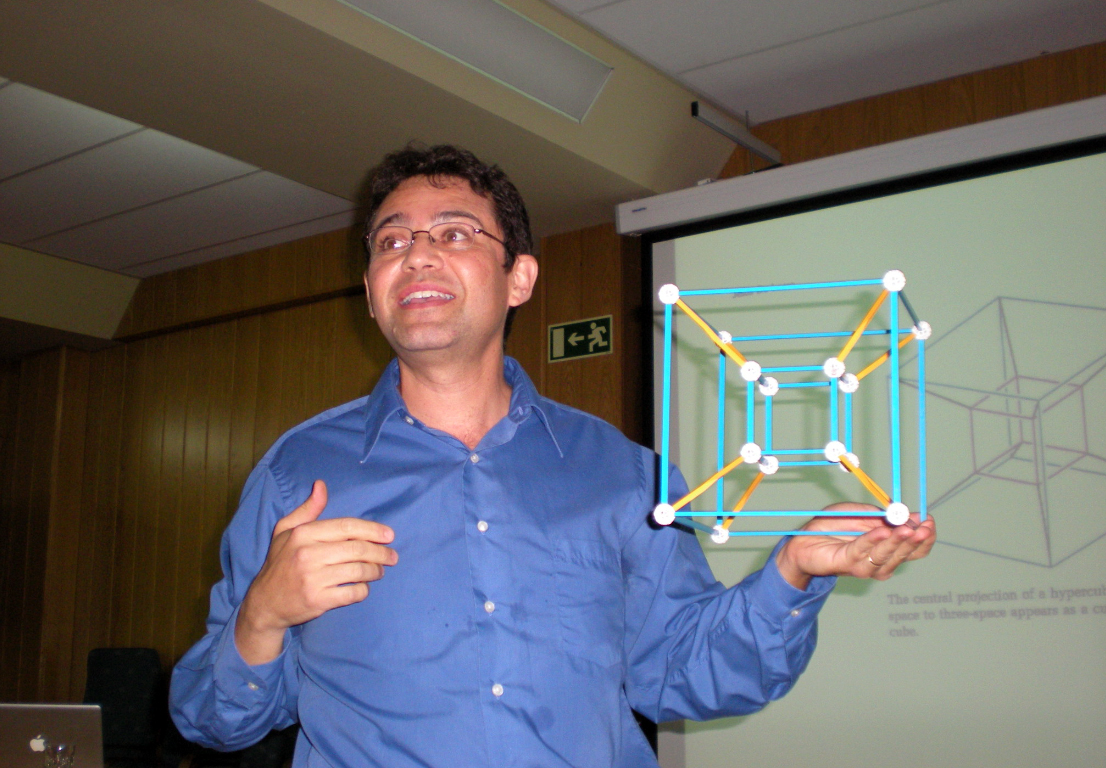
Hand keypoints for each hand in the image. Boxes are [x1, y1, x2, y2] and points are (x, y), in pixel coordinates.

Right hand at [235, 480, 397, 664]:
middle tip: (392, 556)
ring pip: (359, 571)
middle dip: (381, 552)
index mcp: (303, 534)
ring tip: (380, 571)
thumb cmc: (280, 563)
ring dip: (375, 571)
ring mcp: (313, 578)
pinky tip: (363, 587)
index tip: (390, 535)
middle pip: (357, 549)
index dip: (372, 529)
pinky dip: (364, 590)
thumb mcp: (285, 531)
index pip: (347, 526)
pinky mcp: (318, 600)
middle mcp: (308, 554)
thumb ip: (308, 509)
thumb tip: (321, 485)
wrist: (264, 603)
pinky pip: (353, 593)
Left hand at [775, 502, 935, 589]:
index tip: (930, 521)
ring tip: (909, 529)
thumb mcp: (860, 513)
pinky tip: (883, 532)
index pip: (915, 548)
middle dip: (916, 539)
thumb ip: (882, 514)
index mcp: (887, 548)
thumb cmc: (833, 526)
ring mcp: (864, 565)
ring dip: (899, 542)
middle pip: (905, 554)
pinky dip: (873, 541)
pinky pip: (862, 551)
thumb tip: (905, 514)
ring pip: (887, 556)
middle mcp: (880, 561)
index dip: (925, 537)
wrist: (804, 539)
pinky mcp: (846, 563)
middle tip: (924, 527)